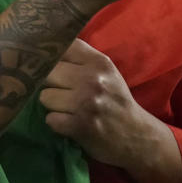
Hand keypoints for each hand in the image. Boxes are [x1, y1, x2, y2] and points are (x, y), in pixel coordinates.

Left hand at [40, 39, 181, 182]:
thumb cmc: (116, 100)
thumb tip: (48, 47)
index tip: (45, 61)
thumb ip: (82, 58)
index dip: (50, 55)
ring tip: (67, 109)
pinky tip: (68, 122)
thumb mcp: (106, 72)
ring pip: (45, 96)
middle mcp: (93, 79)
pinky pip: (50, 119)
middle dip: (50, 83)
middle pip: (48, 72)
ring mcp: (86, 103)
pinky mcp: (80, 126)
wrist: (136, 135)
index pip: (63, 47)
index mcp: (99, 62)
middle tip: (61, 91)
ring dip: (52, 105)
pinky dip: (56, 123)